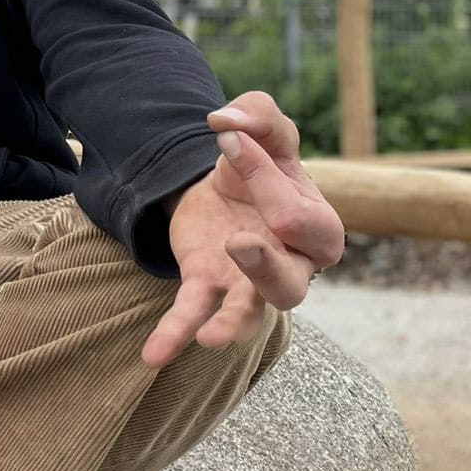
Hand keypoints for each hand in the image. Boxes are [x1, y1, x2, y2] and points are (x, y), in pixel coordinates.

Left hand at [141, 89, 344, 368]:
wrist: (227, 177)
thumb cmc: (262, 158)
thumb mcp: (265, 128)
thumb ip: (258, 115)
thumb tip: (225, 122)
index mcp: (316, 225)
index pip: (298, 217)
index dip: (264, 178)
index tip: (232, 144)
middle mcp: (291, 264)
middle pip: (292, 283)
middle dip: (265, 266)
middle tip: (238, 241)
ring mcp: (249, 281)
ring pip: (252, 314)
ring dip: (232, 324)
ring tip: (212, 336)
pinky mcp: (208, 282)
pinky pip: (194, 315)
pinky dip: (175, 334)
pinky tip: (153, 356)